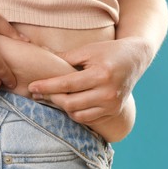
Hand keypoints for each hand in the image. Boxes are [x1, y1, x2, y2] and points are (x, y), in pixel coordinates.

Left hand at [28, 37, 151, 124]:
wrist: (135, 59)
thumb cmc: (108, 51)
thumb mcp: (88, 50)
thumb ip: (65, 57)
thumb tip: (41, 58)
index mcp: (101, 74)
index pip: (67, 84)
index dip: (47, 86)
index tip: (32, 87)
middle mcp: (108, 93)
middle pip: (70, 103)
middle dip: (51, 98)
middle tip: (38, 93)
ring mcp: (112, 105)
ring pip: (77, 114)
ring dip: (61, 107)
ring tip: (52, 98)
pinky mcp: (114, 111)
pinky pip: (88, 118)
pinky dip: (75, 113)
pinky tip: (68, 104)